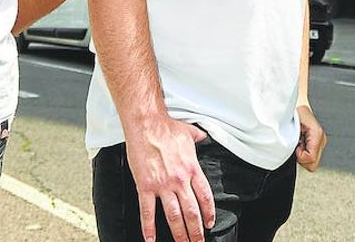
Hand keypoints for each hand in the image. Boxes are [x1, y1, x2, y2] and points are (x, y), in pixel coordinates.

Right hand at [125, 116, 215, 241]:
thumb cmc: (166, 127)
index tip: (209, 224)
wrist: (146, 124)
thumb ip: (198, 137)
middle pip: (191, 211)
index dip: (208, 213)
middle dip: (196, 231)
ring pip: (173, 215)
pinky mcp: (145, 186)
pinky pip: (147, 211)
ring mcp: (162, 185)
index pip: (205, 196)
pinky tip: (151, 240)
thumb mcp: (189, 132)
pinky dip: (149, 228)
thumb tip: (204, 135)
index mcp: (192, 168)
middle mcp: (180, 180)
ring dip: (179, 233)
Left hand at [295, 104, 326, 171]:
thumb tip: (293, 153)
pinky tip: (300, 143)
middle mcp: (322, 139)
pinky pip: (311, 157)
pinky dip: (303, 153)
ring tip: (298, 142)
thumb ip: (292, 140)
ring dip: (302, 155)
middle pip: (313, 164)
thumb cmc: (294, 112)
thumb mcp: (292, 124)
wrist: (297, 104)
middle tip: (296, 145)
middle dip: (302, 158)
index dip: (300, 156)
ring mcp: (321, 142)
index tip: (296, 147)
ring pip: (312, 163)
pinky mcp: (318, 144)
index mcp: (317, 134)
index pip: (311, 159)